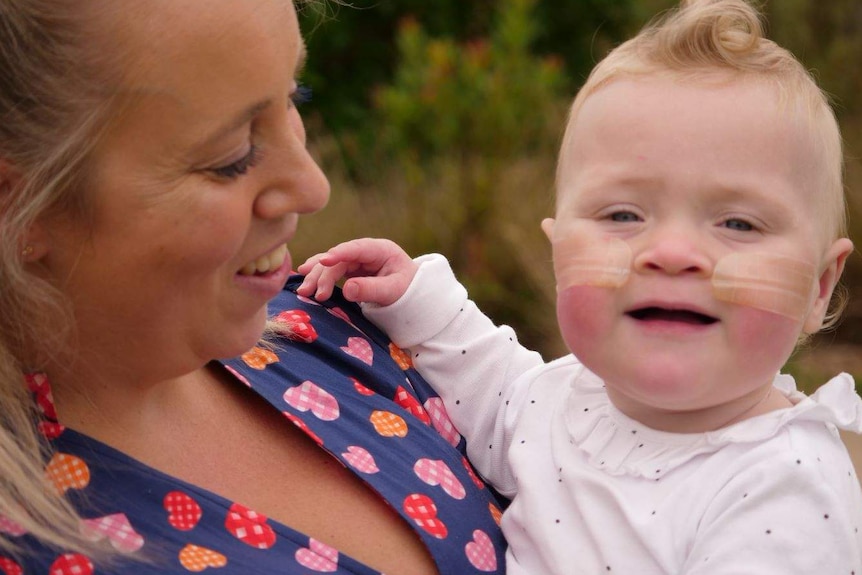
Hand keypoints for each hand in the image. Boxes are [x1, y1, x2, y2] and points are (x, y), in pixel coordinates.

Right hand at [296, 238, 418, 305]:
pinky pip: (331, 270)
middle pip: (339, 259)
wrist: (412, 293)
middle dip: (322, 274)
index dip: (338, 254)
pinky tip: (303, 278)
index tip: (324, 262)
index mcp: (381, 249)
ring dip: (316, 276)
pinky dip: (319, 275)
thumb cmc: (407, 290)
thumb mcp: (393, 292)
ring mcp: (357, 259)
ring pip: (331, 264)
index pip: (356, 249)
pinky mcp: (350, 268)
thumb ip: (371, 290)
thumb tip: (347, 290)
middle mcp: (366, 251)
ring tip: (303, 291)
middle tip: (310, 292)